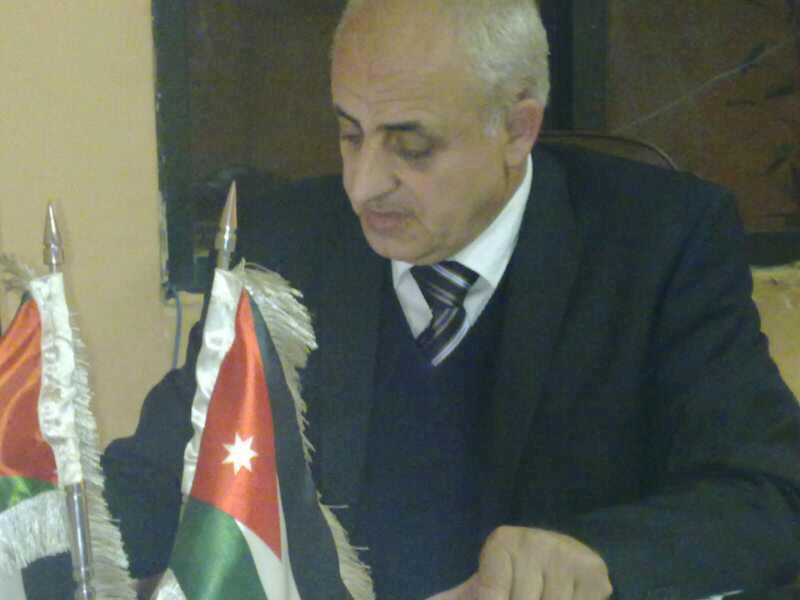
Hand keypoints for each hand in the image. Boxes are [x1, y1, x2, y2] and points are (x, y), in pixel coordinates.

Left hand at [428, 527, 612, 599]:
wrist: (562, 561)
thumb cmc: (514, 579)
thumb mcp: (481, 587)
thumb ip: (453, 597)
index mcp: (501, 542)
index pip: (491, 598)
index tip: (501, 593)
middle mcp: (532, 540)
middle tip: (525, 592)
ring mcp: (564, 554)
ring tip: (542, 594)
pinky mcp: (592, 570)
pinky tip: (565, 595)